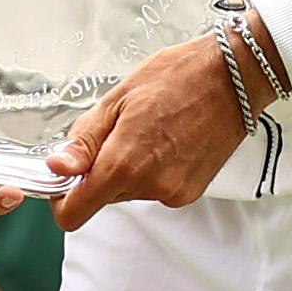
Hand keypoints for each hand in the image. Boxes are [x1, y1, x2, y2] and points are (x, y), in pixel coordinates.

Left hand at [51, 33, 258, 229]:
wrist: (234, 77)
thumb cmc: (178, 77)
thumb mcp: (116, 100)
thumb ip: (83, 142)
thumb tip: (57, 168)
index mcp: (124, 165)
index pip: (74, 213)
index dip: (62, 197)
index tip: (65, 176)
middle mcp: (150, 187)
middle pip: (102, 198)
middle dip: (100, 171)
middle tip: (117, 132)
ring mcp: (174, 192)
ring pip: (129, 192)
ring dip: (128, 168)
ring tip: (148, 130)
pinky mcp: (191, 192)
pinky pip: (155, 188)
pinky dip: (152, 170)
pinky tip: (167, 140)